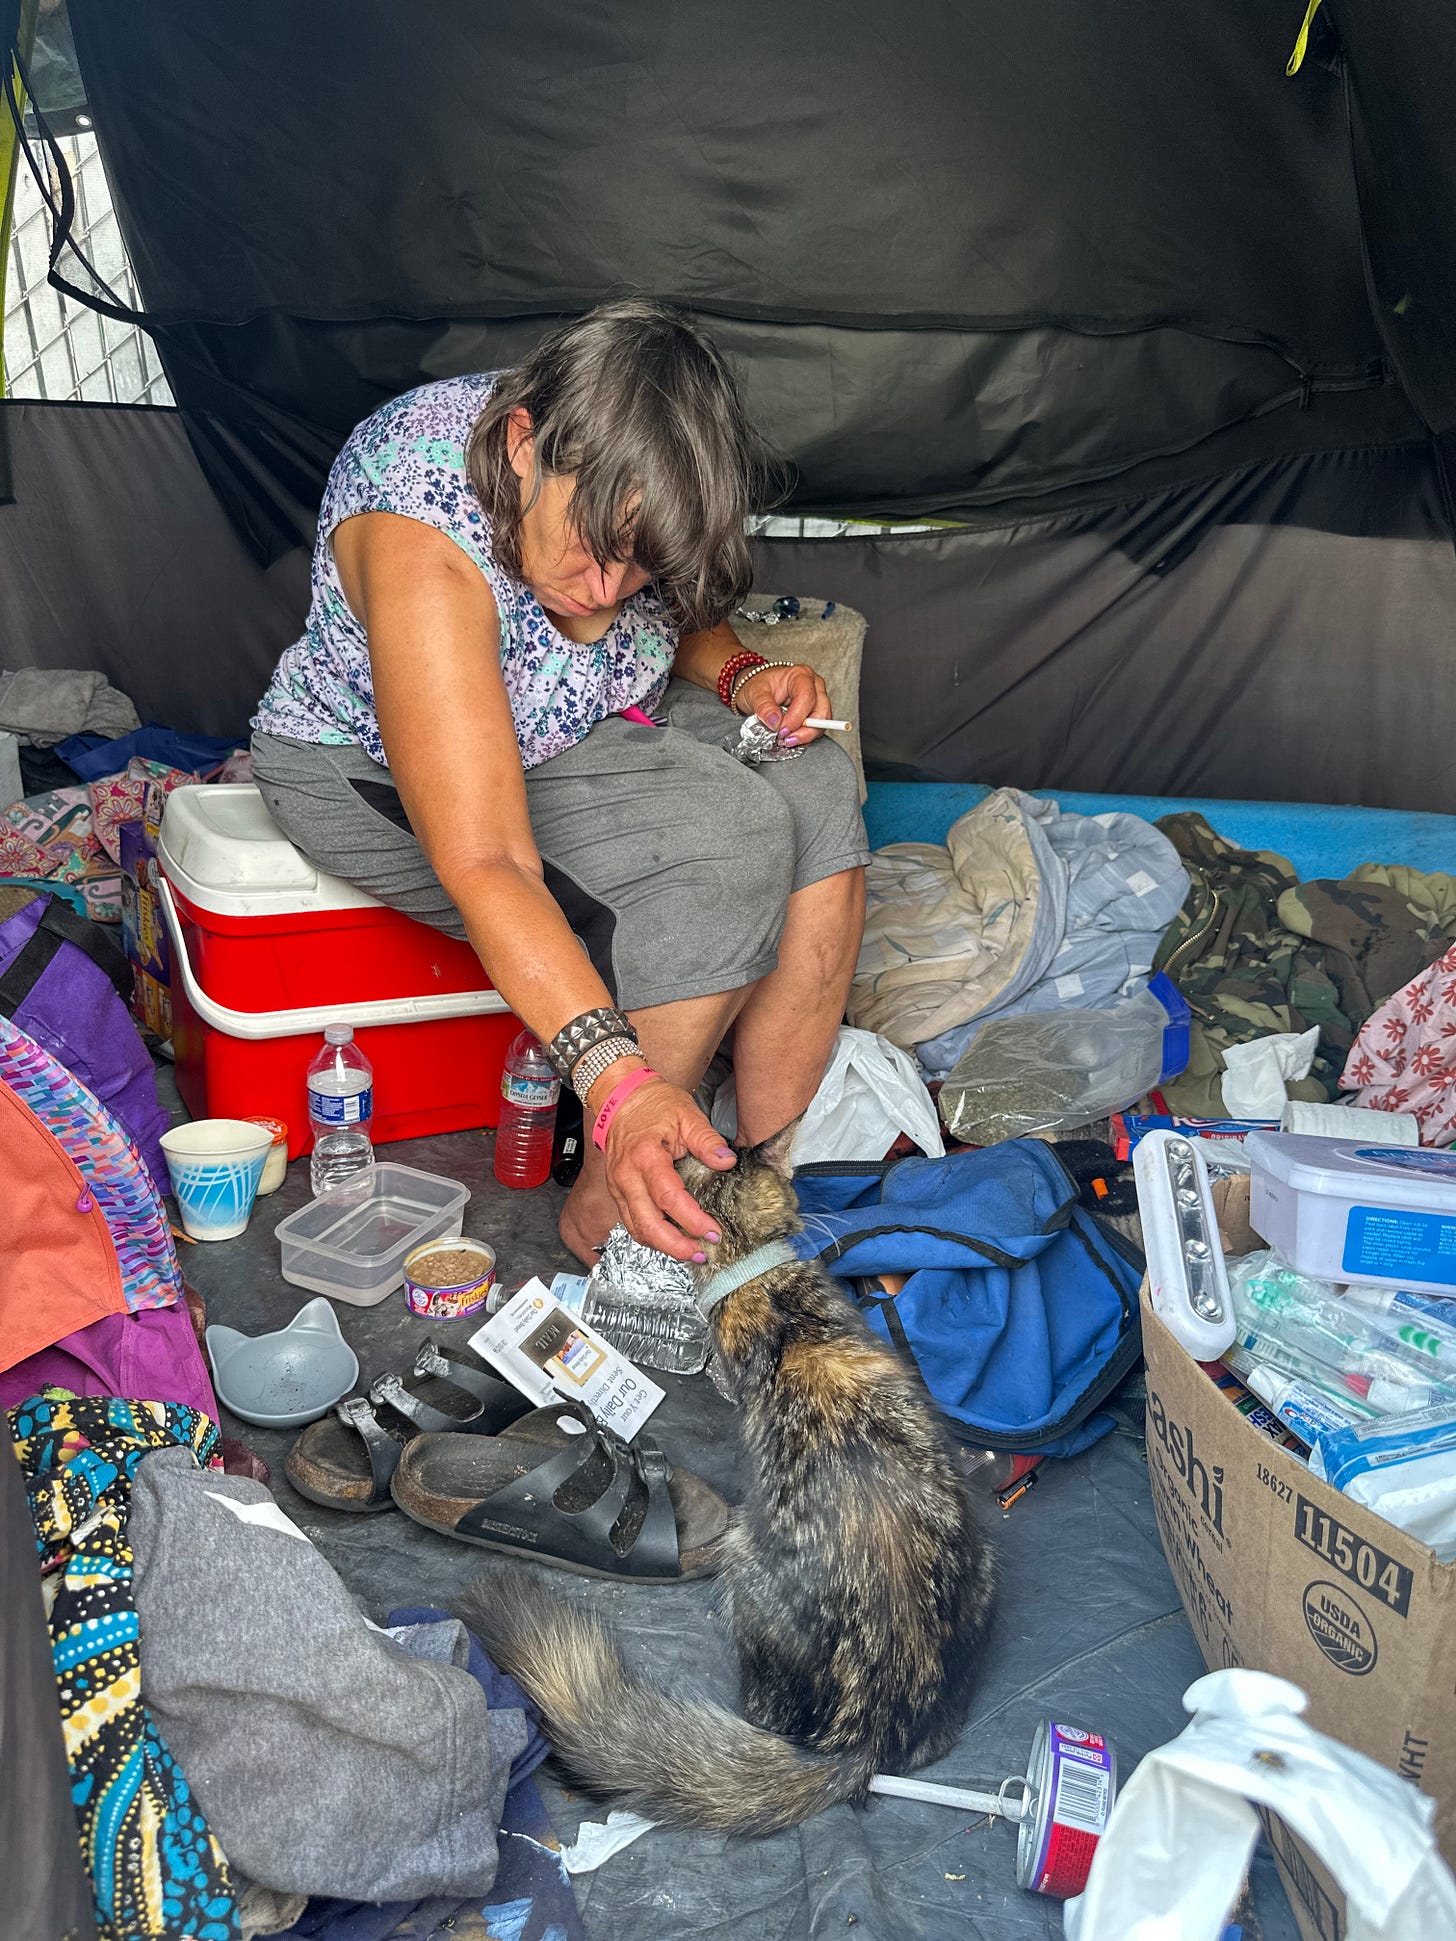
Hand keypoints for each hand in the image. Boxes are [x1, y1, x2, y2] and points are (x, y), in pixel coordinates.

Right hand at [600, 1078, 736, 1261]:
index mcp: (646, 1156)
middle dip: (674, 1246)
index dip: (692, 1220)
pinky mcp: (617, 1190)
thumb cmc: (653, 1104)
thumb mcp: (687, 1114)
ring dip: (662, 1246)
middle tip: (699, 1253)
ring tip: (688, 1251)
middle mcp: (626, 1176)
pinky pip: (631, 1221)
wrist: (620, 1097)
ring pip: (636, 1228)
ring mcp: (618, 1186)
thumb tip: (727, 1162)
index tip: (712, 1231)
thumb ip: (707, 1140)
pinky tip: (670, 1238)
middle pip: (647, 1224)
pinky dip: (650, 1235)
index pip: (669, 1198)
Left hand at [734, 661, 831, 745]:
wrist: (757, 687)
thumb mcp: (755, 693)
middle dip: (805, 730)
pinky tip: (791, 738)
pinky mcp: (815, 713)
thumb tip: (775, 722)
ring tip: (787, 740)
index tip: (782, 730)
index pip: (806, 697)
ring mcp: (817, 700)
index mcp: (800, 675)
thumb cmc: (758, 684)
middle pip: (821, 712)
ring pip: (822, 723)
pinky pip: (817, 729)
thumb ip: (764, 707)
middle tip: (786, 739)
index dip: (796, 718)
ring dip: (806, 736)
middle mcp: (813, 686)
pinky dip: (805, 737)